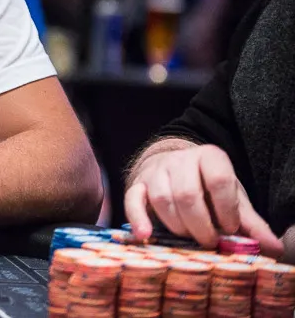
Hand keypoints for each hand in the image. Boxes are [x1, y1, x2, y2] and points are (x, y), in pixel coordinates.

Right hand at [125, 144, 282, 256]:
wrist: (176, 169)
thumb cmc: (208, 188)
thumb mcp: (233, 199)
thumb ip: (251, 224)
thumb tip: (273, 248)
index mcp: (209, 157)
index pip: (219, 180)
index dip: (226, 209)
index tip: (229, 228)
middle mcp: (180, 160)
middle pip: (187, 194)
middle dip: (200, 224)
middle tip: (209, 241)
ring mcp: (156, 171)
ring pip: (161, 199)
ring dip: (177, 225)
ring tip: (188, 237)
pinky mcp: (137, 183)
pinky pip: (132, 199)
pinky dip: (138, 218)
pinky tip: (145, 235)